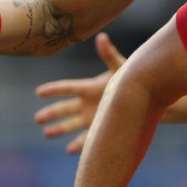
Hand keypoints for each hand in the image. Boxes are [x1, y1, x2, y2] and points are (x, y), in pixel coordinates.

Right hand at [34, 33, 124, 153]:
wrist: (148, 99)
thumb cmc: (134, 81)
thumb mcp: (120, 68)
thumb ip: (109, 55)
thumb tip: (101, 37)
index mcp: (89, 87)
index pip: (68, 88)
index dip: (53, 89)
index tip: (38, 92)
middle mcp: (87, 104)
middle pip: (64, 109)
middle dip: (51, 113)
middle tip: (37, 118)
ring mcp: (93, 118)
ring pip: (71, 125)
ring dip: (59, 129)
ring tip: (46, 134)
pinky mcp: (101, 130)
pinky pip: (86, 139)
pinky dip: (78, 144)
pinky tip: (69, 150)